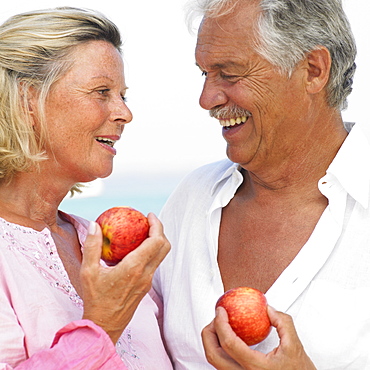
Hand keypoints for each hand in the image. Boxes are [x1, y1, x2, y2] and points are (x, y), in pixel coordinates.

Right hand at [80, 213, 169, 342]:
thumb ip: (92, 246)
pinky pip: (153, 265)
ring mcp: (148, 282)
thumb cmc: (95, 300)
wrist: (104, 327)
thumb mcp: (88, 271)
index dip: (157, 225)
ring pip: (161, 256)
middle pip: (164, 247)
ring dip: (156, 241)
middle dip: (160, 230)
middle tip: (148, 221)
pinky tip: (135, 250)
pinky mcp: (145, 287)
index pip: (156, 241)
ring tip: (142, 233)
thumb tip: (94, 225)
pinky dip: (150, 252)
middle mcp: (146, 274)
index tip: (149, 215)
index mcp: (135, 267)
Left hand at [202, 306, 315, 369]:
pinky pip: (223, 365)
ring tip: (221, 326)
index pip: (229, 343)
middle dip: (209, 332)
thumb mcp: (295, 346)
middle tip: (216, 318)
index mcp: (255, 367)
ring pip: (215, 362)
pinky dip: (220, 350)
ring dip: (213, 341)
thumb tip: (267, 309)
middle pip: (213, 355)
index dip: (220, 323)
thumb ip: (282, 322)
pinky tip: (227, 339)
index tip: (221, 311)